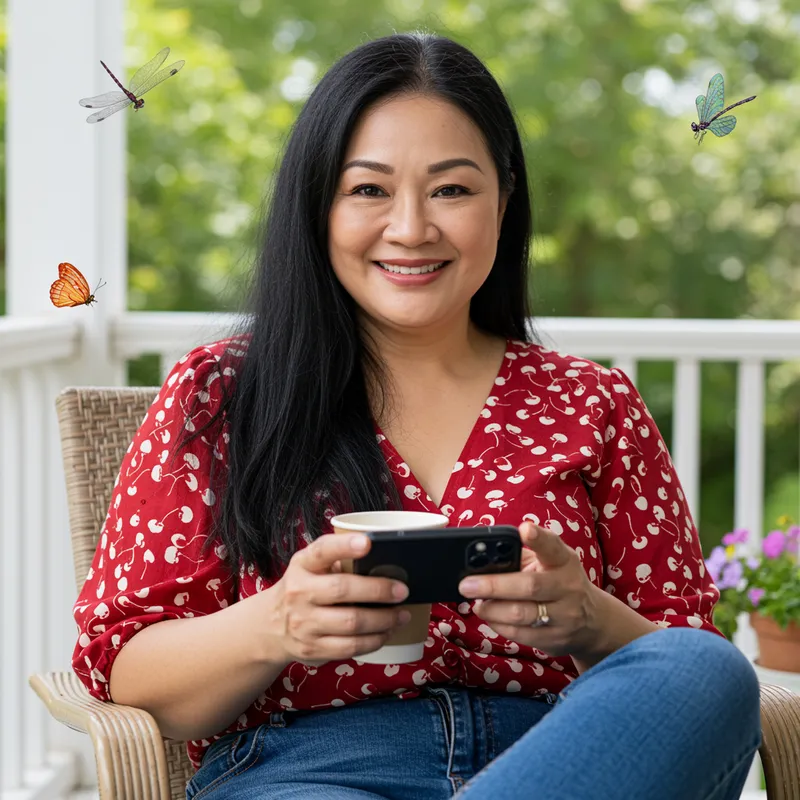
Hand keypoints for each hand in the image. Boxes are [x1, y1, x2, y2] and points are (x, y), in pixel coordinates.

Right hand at [265, 533, 411, 666]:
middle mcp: (299, 592)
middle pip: (342, 590)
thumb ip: (338, 562)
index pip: (322, 551)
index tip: (368, 542)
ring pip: (351, 622)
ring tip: (401, 615)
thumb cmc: (303, 589)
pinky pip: (350, 647)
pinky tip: (386, 633)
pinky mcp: (312, 648)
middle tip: (403, 591)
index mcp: (302, 565)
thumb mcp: (310, 568)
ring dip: (383, 620)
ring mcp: (304, 623)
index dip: (345, 546)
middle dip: (378, 590)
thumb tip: (385, 561)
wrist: (270, 626)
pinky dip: (374, 640)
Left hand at [458, 522, 601, 657]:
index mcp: (564, 562)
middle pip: (529, 586)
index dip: (539, 538)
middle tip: (466, 584)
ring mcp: (564, 616)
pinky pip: (519, 634)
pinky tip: (490, 616)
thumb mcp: (550, 564)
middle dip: (494, 585)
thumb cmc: (559, 583)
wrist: (592, 624)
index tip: (524, 528)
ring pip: (521, 614)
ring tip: (477, 603)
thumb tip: (481, 559)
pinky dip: (497, 624)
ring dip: (491, 608)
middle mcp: (568, 587)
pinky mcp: (554, 640)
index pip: (553, 547)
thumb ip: (521, 557)